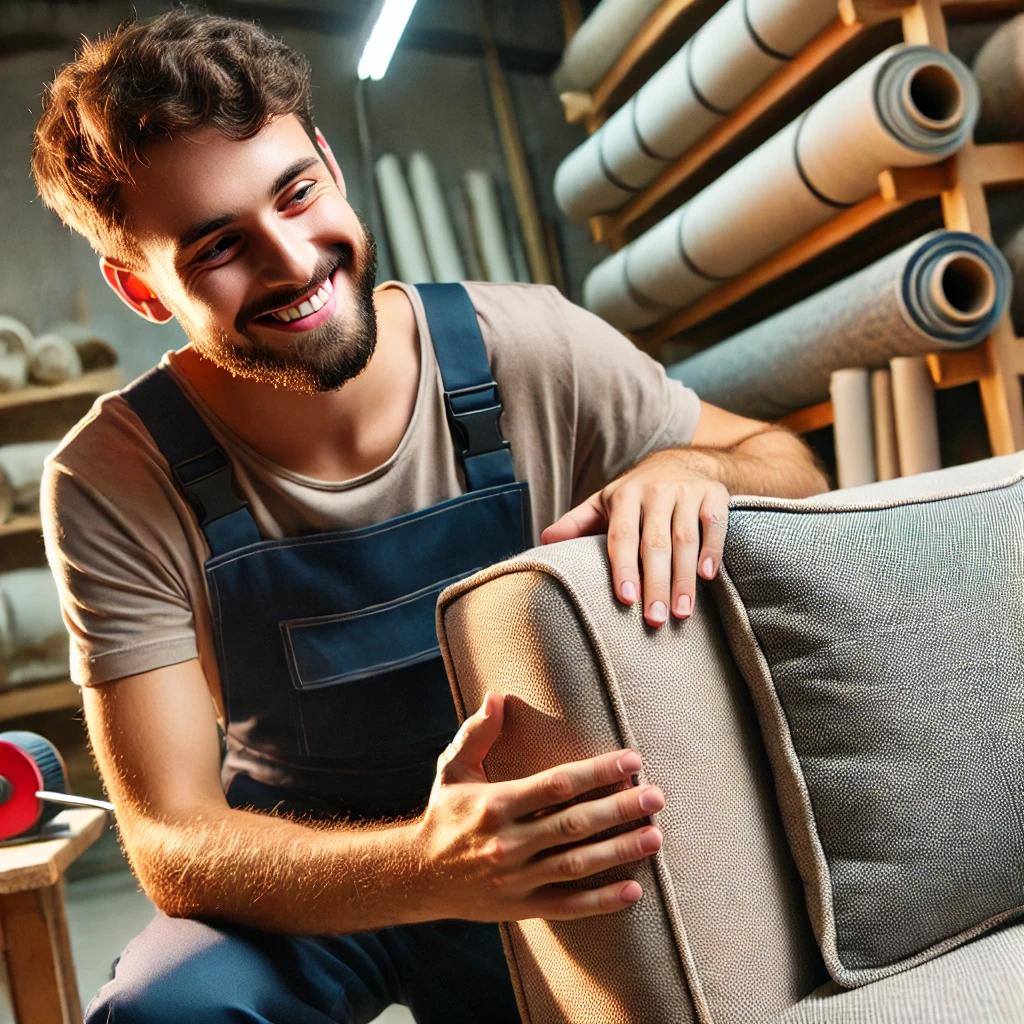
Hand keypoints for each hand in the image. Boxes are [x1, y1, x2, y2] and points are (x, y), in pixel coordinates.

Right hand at [416, 693, 664, 921]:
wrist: (419, 877)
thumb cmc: (445, 814)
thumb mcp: (452, 769)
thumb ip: (476, 733)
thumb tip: (497, 696)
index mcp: (495, 804)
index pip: (556, 784)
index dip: (596, 771)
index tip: (632, 760)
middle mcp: (508, 842)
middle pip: (574, 824)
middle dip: (619, 809)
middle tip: (656, 797)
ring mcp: (517, 879)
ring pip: (577, 864)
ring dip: (619, 851)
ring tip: (655, 836)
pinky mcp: (522, 908)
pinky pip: (568, 906)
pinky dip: (601, 901)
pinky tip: (634, 891)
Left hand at [540, 449, 728, 626]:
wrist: (684, 462)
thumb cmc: (637, 494)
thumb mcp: (604, 503)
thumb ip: (576, 524)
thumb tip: (544, 542)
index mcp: (624, 496)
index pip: (622, 536)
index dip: (623, 567)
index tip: (625, 598)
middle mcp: (655, 492)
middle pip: (655, 543)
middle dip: (655, 583)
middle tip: (653, 619)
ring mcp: (686, 492)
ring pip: (685, 539)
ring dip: (683, 578)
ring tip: (681, 612)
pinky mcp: (714, 496)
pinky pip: (714, 525)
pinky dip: (712, 550)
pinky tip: (707, 576)